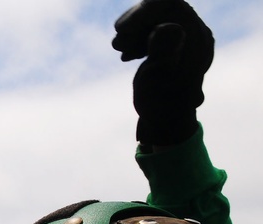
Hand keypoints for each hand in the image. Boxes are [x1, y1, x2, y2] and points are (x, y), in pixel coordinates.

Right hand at [112, 0, 212, 145]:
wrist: (166, 121)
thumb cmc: (160, 105)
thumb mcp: (157, 79)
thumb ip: (162, 50)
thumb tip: (167, 27)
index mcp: (195, 39)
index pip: (172, 6)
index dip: (143, 12)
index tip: (121, 29)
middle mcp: (194, 33)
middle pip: (162, 8)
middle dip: (135, 22)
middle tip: (118, 45)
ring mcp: (185, 38)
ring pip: (155, 17)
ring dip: (133, 30)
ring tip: (120, 50)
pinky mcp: (174, 44)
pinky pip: (153, 27)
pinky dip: (137, 37)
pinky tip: (128, 55)